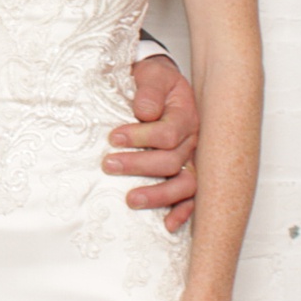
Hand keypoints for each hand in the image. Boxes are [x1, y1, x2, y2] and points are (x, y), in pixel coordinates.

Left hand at [105, 55, 199, 231]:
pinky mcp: (185, 172)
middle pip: (172, 161)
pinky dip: (182, 213)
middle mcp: (192, 140)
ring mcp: (190, 159)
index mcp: (185, 116)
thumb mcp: (152, 76)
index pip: (168, 134)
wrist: (161, 84)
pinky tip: (167, 225)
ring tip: (131, 199)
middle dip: (139, 165)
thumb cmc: (155, 82)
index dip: (140, 137)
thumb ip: (148, 92)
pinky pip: (191, 197)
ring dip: (158, 195)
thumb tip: (144, 112)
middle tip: (109, 165)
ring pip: (184, 184)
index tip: (113, 137)